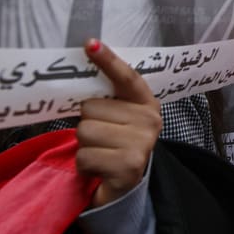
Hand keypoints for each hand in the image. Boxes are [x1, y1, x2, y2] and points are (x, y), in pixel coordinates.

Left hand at [76, 39, 162, 208]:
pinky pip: (85, 156)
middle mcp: (150, 121)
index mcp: (146, 103)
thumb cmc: (115, 146)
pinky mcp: (128, 167)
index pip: (125, 77)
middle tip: (101, 139)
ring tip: (100, 154)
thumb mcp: (117, 118)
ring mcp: (141, 144)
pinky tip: (99, 169)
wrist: (125, 189)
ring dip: (84, 147)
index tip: (90, 44)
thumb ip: (106, 98)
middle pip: (91, 108)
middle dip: (87, 124)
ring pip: (85, 132)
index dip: (107, 60)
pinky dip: (84, 166)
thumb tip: (84, 69)